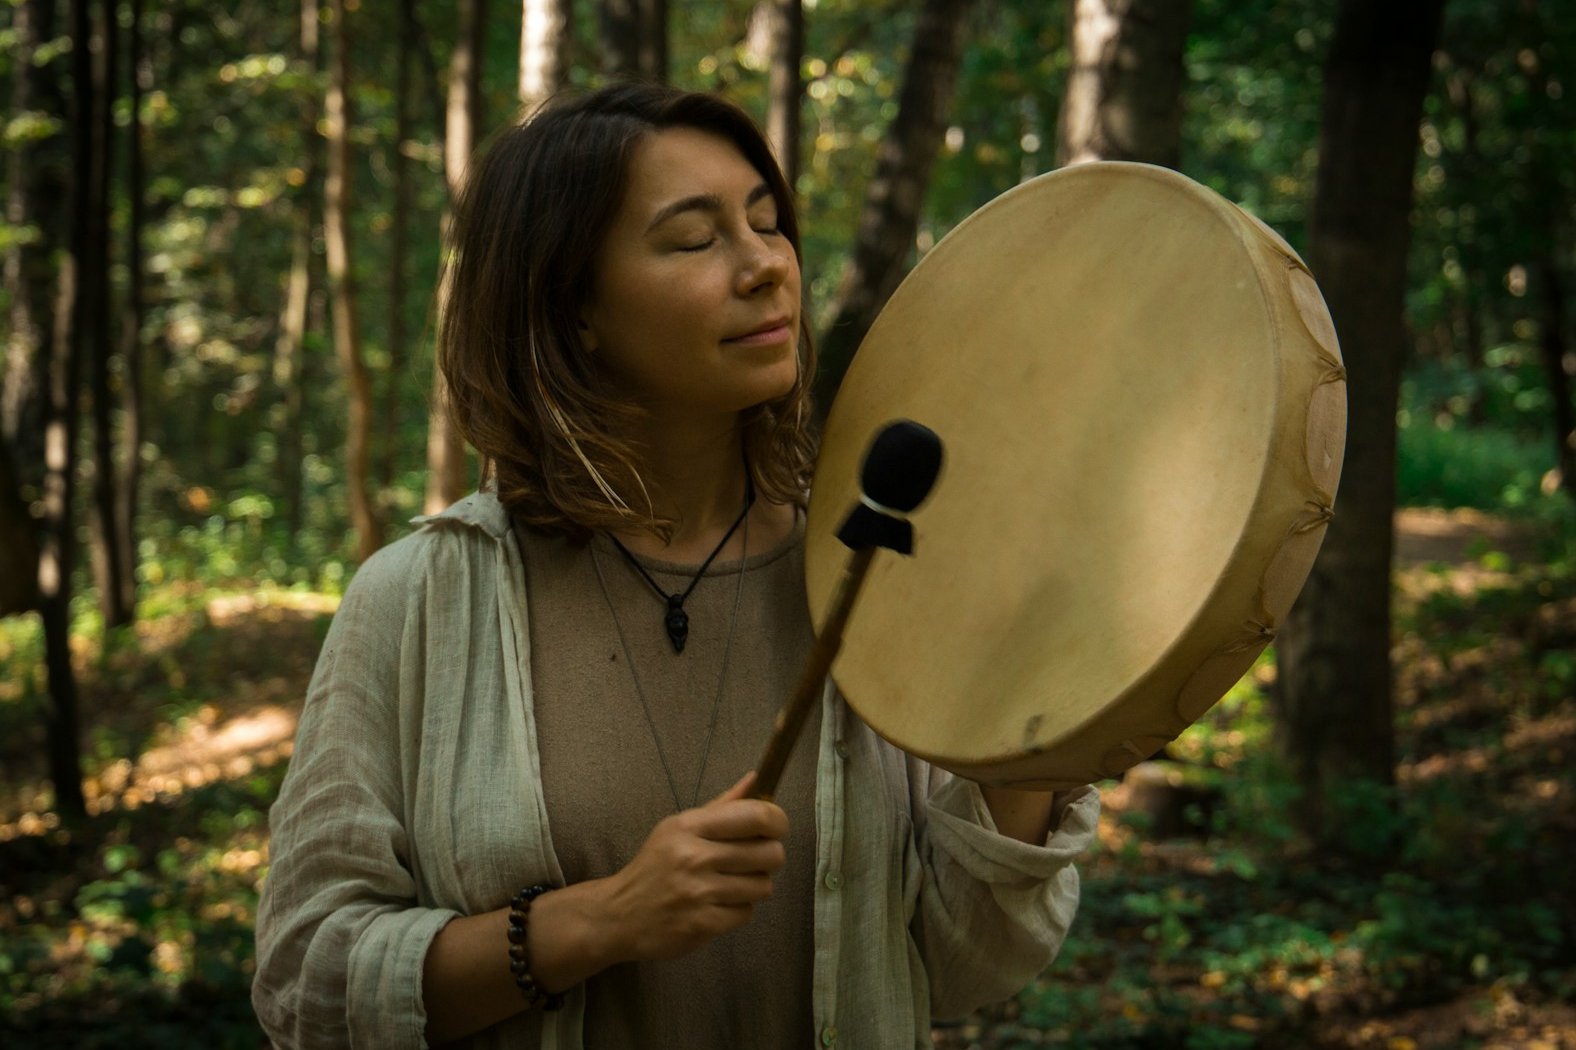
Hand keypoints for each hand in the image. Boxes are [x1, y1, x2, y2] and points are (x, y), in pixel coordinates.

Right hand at [603, 772, 788, 960]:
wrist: (619, 914)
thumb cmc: (656, 866)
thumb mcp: (679, 828)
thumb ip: (721, 806)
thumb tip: (755, 780)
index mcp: (690, 826)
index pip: (756, 815)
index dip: (778, 821)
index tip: (776, 829)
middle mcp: (694, 856)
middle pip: (769, 853)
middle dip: (769, 858)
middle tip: (753, 861)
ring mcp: (698, 892)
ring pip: (763, 886)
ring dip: (754, 886)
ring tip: (732, 884)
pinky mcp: (702, 924)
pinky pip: (747, 913)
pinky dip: (738, 910)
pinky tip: (719, 904)